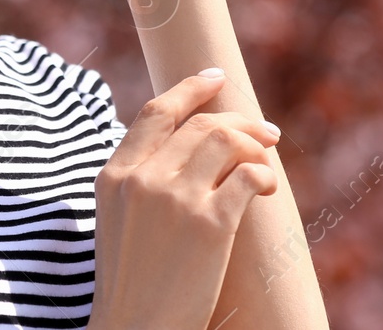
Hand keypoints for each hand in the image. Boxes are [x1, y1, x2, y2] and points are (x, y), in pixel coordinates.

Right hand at [88, 71, 279, 329]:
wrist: (134, 329)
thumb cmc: (131, 281)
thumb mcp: (117, 217)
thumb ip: (138, 177)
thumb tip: (185, 143)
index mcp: (113, 175)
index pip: (156, 112)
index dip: (189, 89)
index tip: (215, 78)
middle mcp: (142, 179)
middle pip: (199, 124)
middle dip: (239, 121)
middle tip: (266, 131)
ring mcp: (175, 200)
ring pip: (225, 142)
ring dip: (255, 145)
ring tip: (268, 159)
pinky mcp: (209, 225)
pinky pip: (246, 178)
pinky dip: (263, 177)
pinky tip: (267, 189)